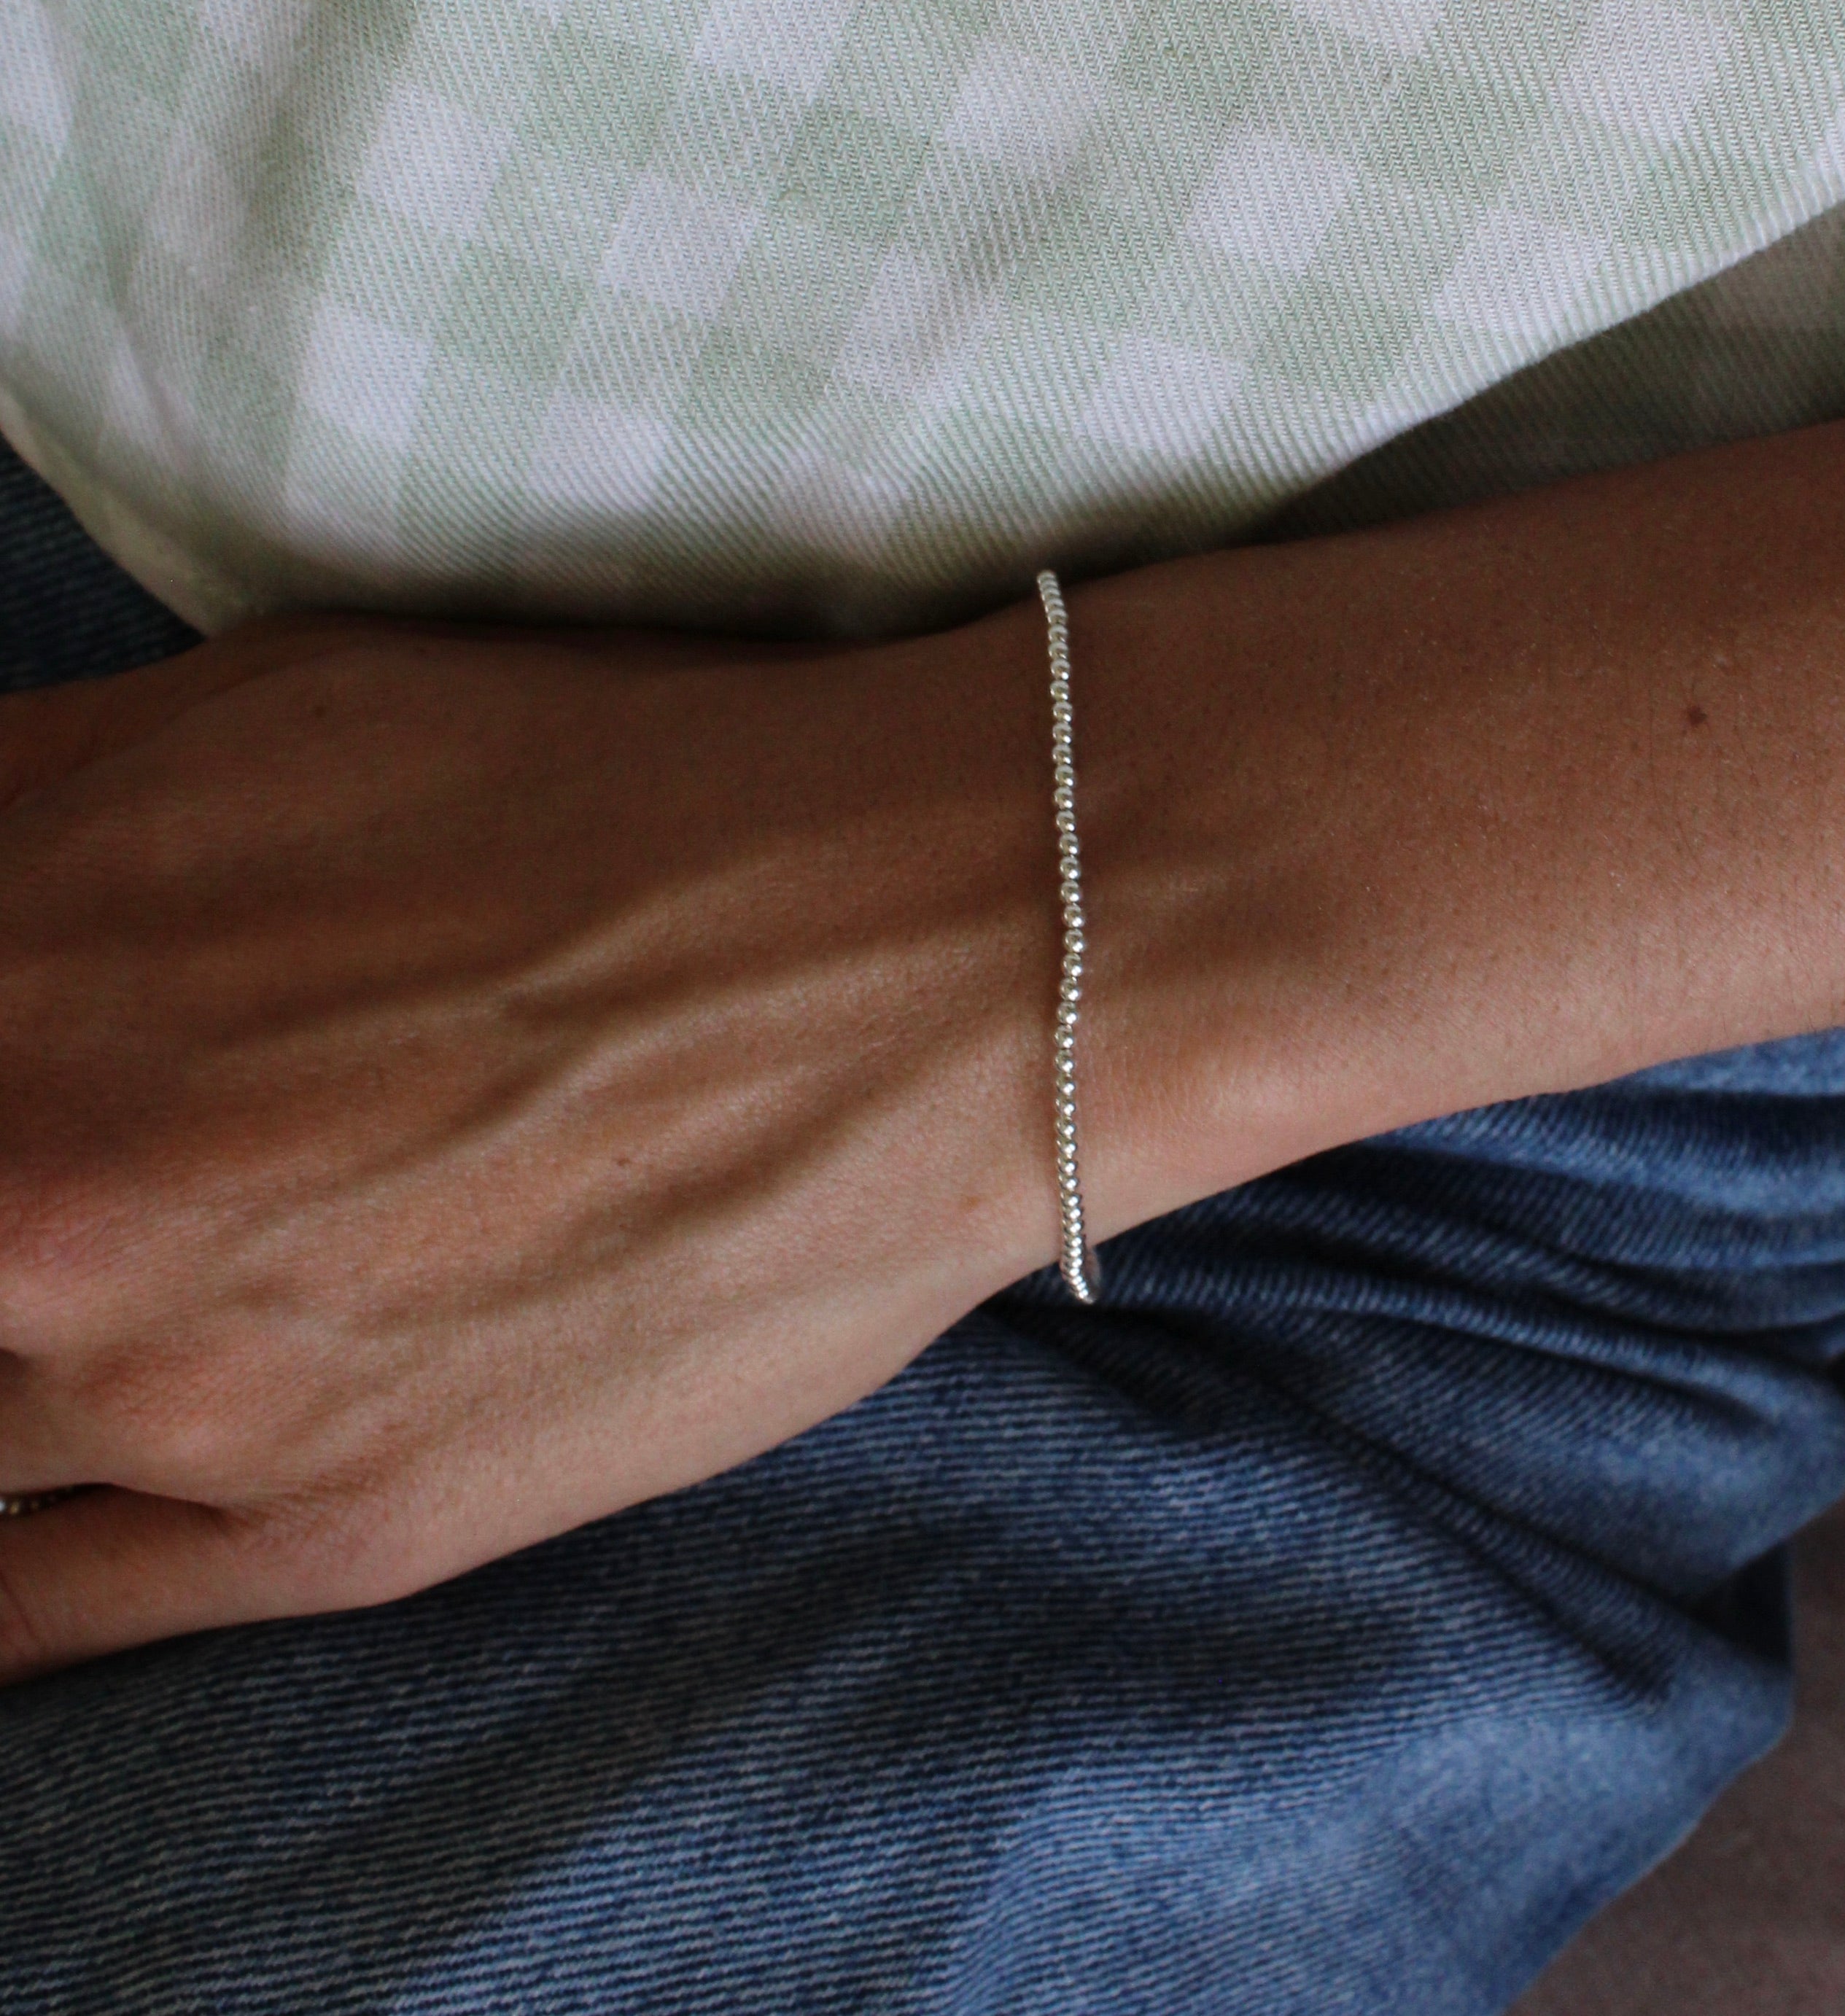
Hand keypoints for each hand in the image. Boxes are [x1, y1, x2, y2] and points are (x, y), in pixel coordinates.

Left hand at [0, 610, 1072, 1677]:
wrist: (940, 948)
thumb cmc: (638, 793)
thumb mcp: (257, 711)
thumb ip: (19, 822)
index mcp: (7, 944)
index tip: (22, 1103)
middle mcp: (45, 1190)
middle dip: (2, 1221)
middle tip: (100, 1200)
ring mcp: (182, 1393)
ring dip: (7, 1365)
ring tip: (148, 1291)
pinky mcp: (334, 1536)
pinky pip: (26, 1614)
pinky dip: (2, 1555)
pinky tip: (47, 1484)